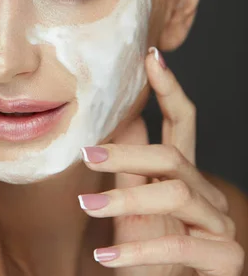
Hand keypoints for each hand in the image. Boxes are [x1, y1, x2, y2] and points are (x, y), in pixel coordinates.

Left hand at [78, 47, 244, 273]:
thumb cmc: (152, 255)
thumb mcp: (134, 209)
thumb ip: (130, 169)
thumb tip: (121, 121)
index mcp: (187, 177)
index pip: (182, 123)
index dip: (169, 89)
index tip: (152, 57)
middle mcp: (209, 195)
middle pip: (173, 156)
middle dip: (129, 153)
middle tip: (87, 152)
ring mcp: (222, 226)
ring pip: (175, 194)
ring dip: (126, 200)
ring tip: (88, 206)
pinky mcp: (226, 259)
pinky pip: (179, 245)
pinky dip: (139, 251)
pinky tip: (107, 260)